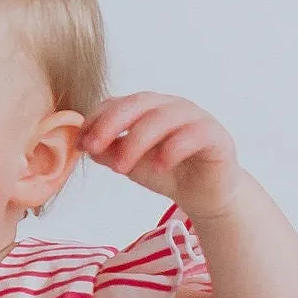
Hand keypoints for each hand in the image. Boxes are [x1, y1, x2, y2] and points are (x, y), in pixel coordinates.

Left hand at [80, 94, 244, 221]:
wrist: (204, 195)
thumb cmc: (166, 172)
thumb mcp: (130, 163)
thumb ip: (109, 151)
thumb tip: (84, 143)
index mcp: (148, 108)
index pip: (118, 103)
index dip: (97, 119)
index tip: (81, 142)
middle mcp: (171, 106)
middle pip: (139, 104)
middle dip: (111, 124)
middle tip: (94, 148)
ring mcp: (195, 118)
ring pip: (163, 118)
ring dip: (137, 141)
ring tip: (121, 168)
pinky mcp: (216, 136)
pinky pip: (195, 134)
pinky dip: (173, 148)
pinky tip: (159, 166)